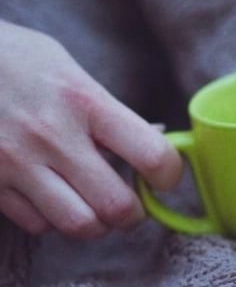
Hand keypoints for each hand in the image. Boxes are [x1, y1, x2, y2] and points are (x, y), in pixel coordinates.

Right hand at [0, 20, 182, 237]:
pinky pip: (38, 224)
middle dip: (132, 214)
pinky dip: (51, 219)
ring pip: (79, 225)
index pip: (152, 155)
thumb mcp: (69, 71)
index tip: (164, 176)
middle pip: (117, 207)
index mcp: (83, 100)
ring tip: (91, 204)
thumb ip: (109, 112)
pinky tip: (48, 195)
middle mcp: (51, 135)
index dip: (170, 175)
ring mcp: (16, 162)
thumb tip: (153, 145)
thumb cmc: (15, 60)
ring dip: (94, 222)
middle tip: (129, 204)